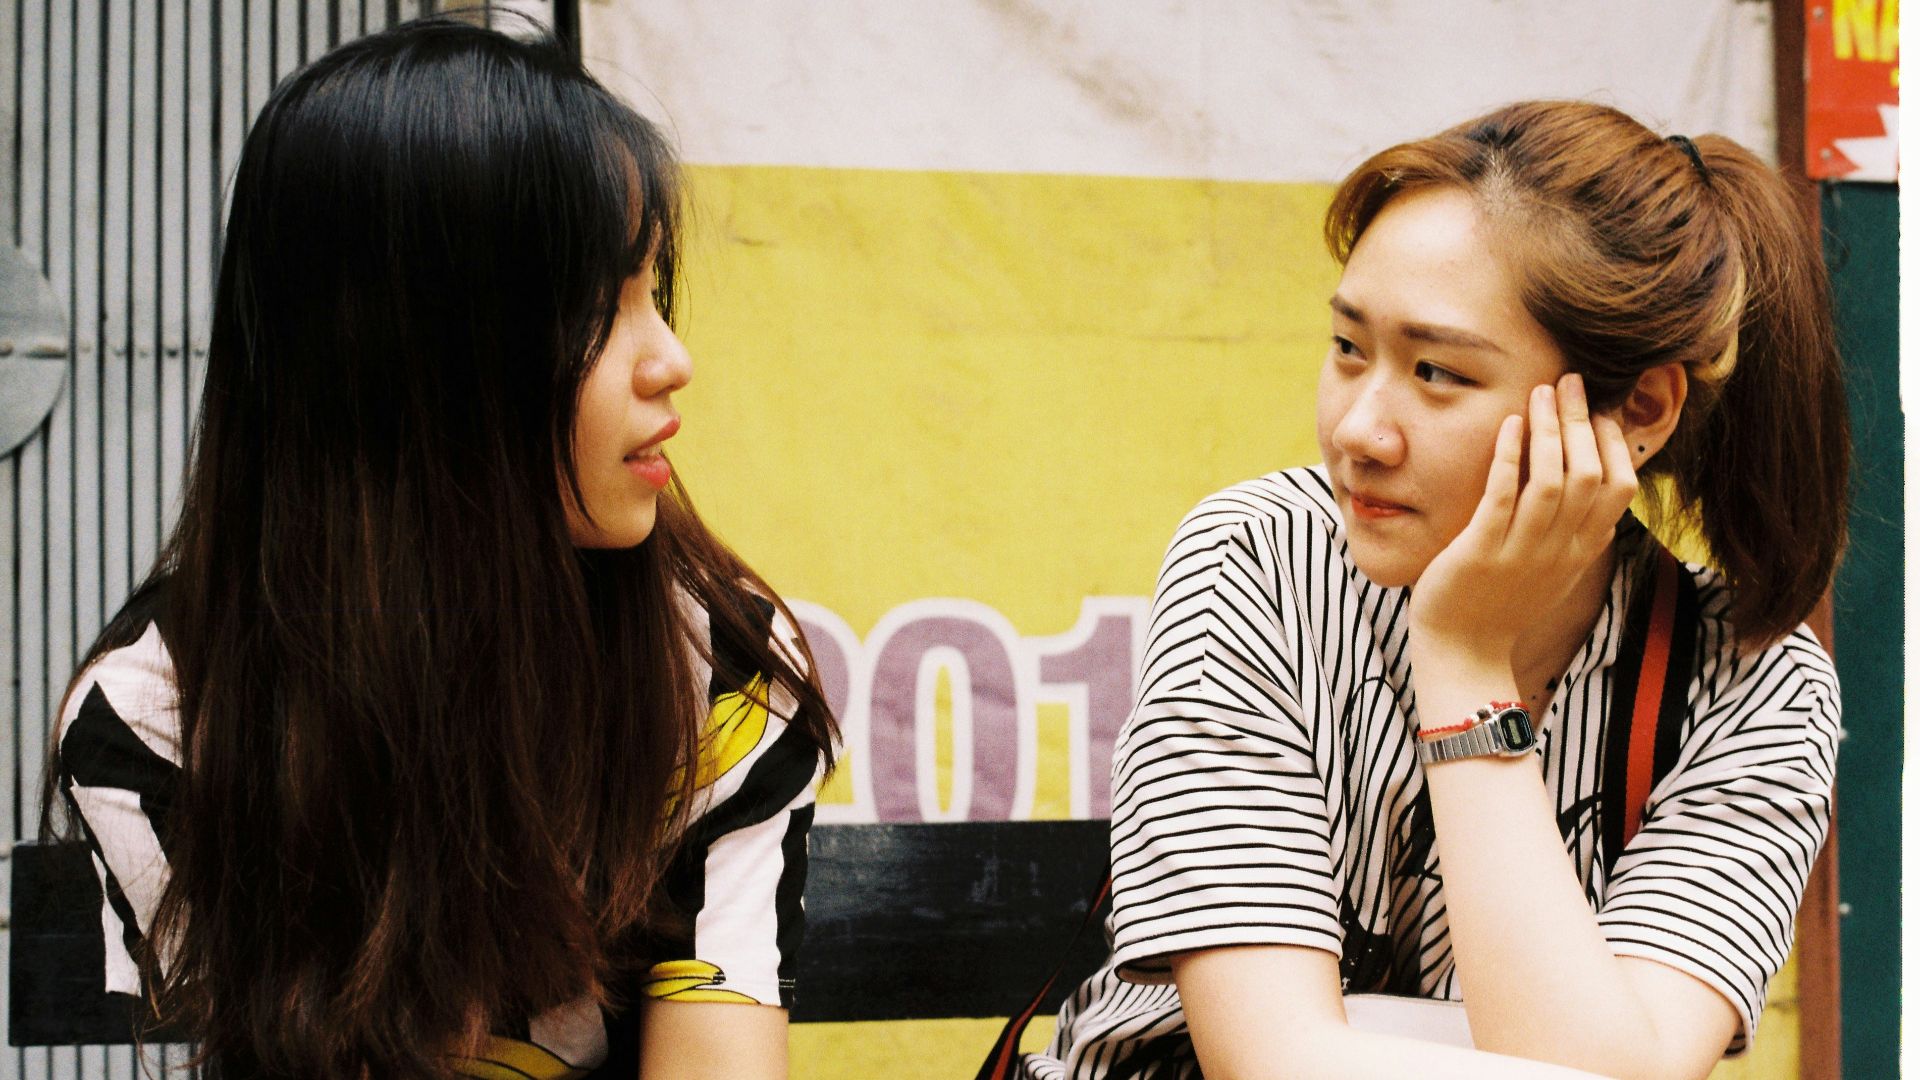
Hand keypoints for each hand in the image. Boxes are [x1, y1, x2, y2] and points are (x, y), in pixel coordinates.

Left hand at [1408, 374, 1638, 668]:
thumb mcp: (1556, 572)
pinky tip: (1508, 425)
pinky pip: (1502, 496)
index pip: (1621, 487)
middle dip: (1582, 421)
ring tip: (1541, 391)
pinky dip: (1508, 455)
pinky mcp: (1480, 552)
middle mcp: (1560, 549)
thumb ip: (1580, 536)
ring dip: (1549, 429)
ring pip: (1552, 480)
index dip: (1614, 442)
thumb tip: (1606, 498)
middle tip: (1571, 381)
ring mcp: (1522, 551)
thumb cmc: (1503, 607)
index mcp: (1582, 550)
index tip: (1598, 410)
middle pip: (1590, 474)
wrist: (1463, 655)